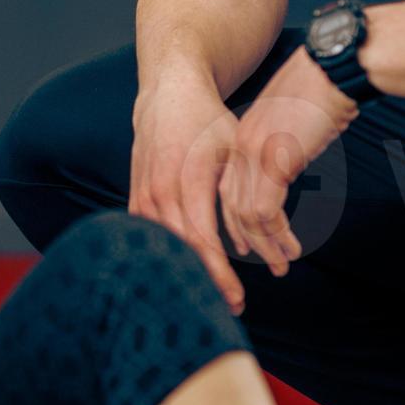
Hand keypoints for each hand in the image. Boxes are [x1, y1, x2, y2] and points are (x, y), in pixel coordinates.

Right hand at [131, 72, 248, 310]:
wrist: (168, 97)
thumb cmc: (209, 123)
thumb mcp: (236, 149)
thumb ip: (247, 191)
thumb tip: (269, 237)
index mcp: (187, 180)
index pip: (202, 241)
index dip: (219, 274)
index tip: (238, 297)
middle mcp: (159, 192)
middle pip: (181, 252)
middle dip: (207, 283)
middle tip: (232, 307)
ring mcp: (143, 197)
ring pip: (163, 248)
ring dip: (186, 273)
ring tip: (212, 295)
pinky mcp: (135, 200)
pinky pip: (150, 238)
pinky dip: (168, 257)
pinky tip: (187, 274)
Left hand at [219, 51, 357, 279]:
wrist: (336, 68)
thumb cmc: (327, 88)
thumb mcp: (296, 119)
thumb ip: (285, 142)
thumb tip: (290, 159)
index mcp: (244, 134)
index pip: (229, 187)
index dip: (235, 220)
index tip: (245, 243)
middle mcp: (241, 145)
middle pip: (231, 205)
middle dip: (247, 240)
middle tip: (265, 263)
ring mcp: (253, 154)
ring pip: (245, 215)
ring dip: (265, 245)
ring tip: (282, 265)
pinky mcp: (271, 163)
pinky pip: (264, 212)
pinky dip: (276, 237)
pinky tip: (291, 250)